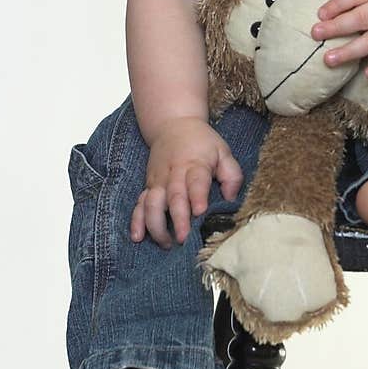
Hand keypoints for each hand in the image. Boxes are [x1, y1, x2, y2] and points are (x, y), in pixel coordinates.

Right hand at [130, 117, 242, 248]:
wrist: (173, 125)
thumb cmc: (202, 142)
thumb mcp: (223, 151)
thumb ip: (231, 175)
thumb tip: (231, 198)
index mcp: (195, 164)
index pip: (196, 180)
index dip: (197, 196)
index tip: (200, 211)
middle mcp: (174, 174)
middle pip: (173, 197)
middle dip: (177, 219)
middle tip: (183, 238)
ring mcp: (158, 181)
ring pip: (151, 203)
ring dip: (156, 224)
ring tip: (167, 243)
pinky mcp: (148, 186)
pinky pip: (138, 205)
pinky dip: (136, 221)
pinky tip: (137, 237)